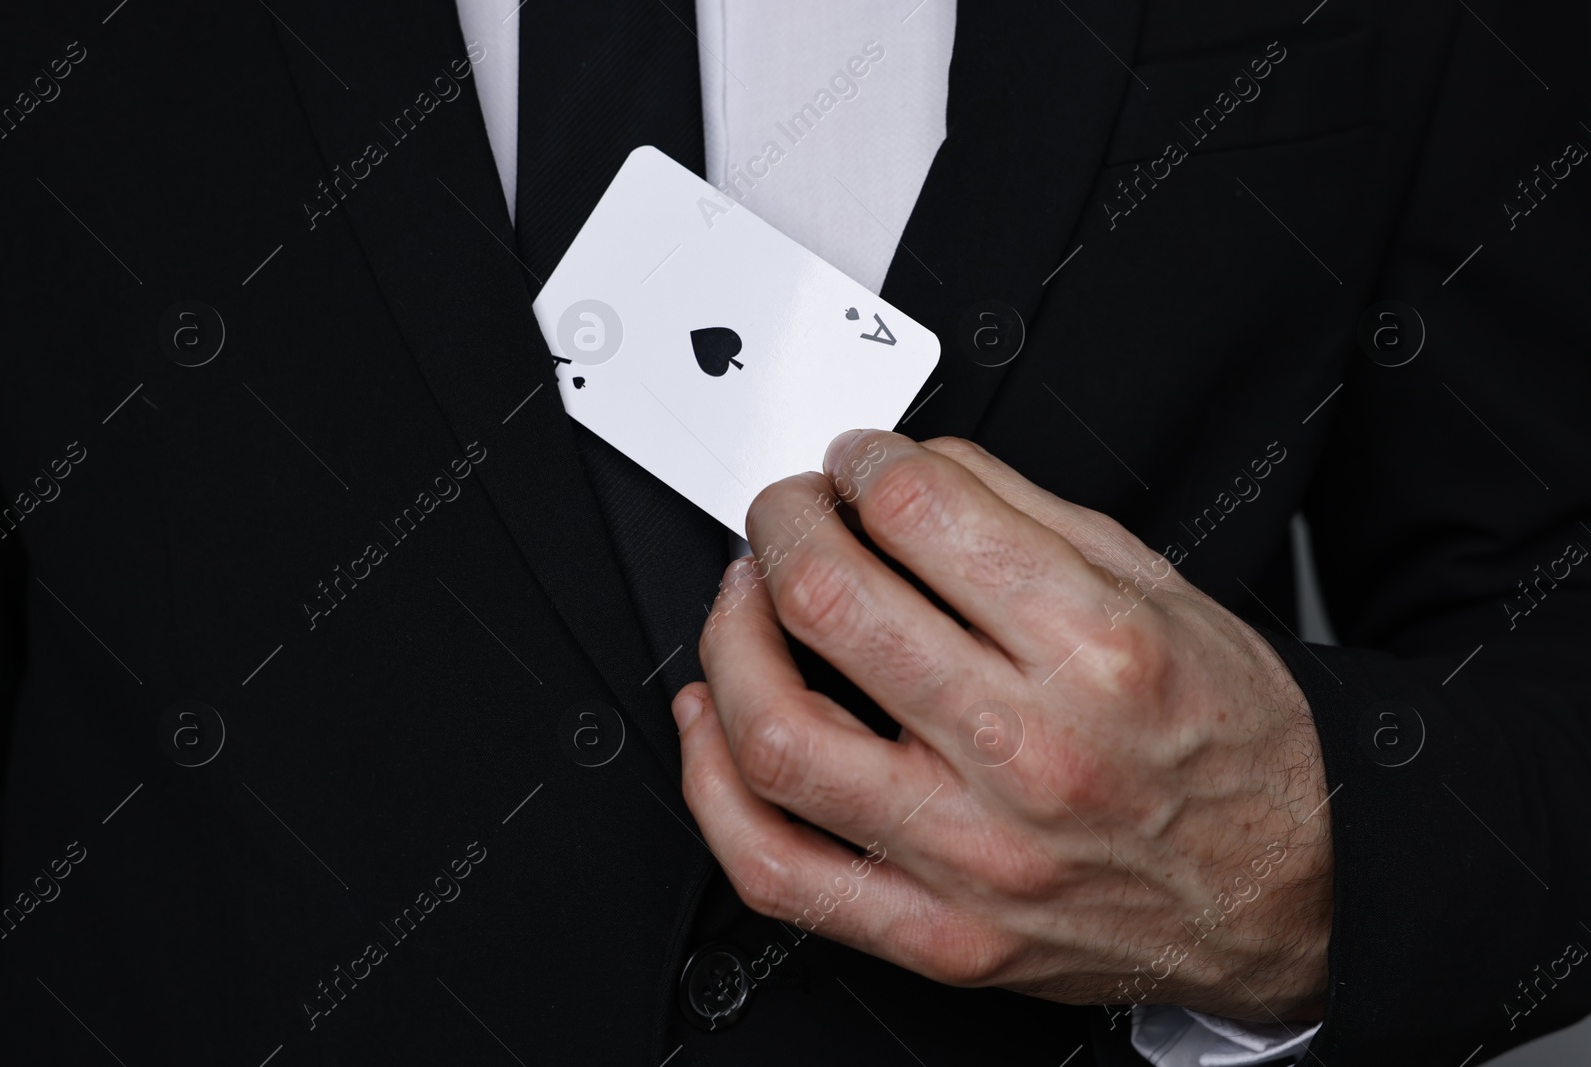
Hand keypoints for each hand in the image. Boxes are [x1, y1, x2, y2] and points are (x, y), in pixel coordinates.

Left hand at [672, 430, 1333, 1023]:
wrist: (1297, 887)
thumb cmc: (1231, 740)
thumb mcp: (1159, 587)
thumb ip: (1020, 512)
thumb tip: (901, 467)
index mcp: (1097, 649)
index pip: (918, 512)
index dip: (864, 461)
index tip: (857, 463)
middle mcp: (1032, 755)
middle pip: (830, 604)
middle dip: (783, 524)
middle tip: (790, 511)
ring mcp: (975, 857)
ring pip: (777, 734)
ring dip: (728, 636)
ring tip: (744, 596)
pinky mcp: (942, 934)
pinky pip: (776, 869)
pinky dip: (712, 785)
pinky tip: (710, 717)